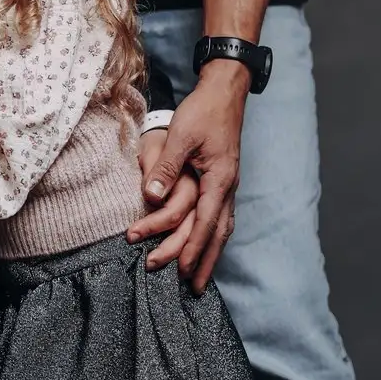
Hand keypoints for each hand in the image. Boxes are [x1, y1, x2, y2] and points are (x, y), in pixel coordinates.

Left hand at [139, 64, 247, 291]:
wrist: (225, 90)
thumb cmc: (203, 110)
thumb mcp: (182, 135)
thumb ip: (167, 166)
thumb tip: (152, 196)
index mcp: (219, 179)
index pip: (205, 223)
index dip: (192, 249)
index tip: (180, 272)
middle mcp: (228, 186)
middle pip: (218, 234)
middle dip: (205, 262)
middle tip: (192, 289)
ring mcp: (229, 183)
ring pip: (223, 227)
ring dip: (211, 252)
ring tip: (200, 275)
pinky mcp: (224, 177)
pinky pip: (222, 215)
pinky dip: (215, 234)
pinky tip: (209, 242)